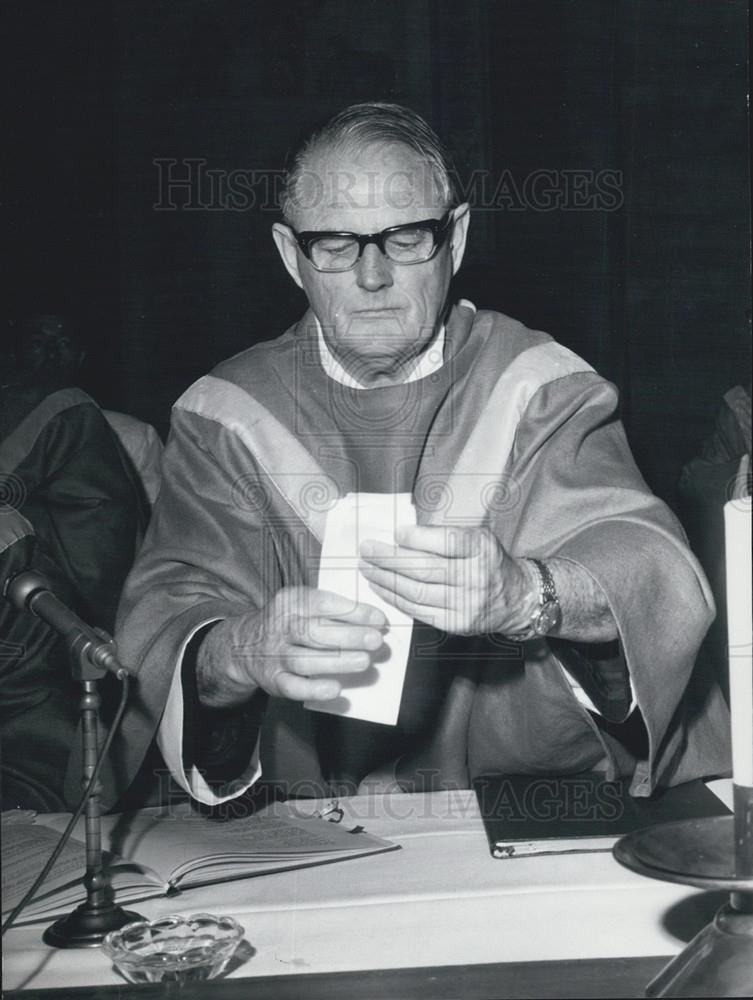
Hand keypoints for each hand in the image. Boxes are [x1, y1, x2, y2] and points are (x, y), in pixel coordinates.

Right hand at [197, 586, 386, 707]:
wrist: (244, 645)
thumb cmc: (289, 623)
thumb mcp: (302, 605)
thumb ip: (332, 610)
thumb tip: (374, 622)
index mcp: (290, 602)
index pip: (322, 603)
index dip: (352, 611)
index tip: (378, 619)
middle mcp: (279, 627)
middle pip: (314, 632)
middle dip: (348, 636)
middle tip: (375, 640)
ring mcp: (275, 654)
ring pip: (304, 659)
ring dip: (336, 661)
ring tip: (364, 661)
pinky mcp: (273, 680)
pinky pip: (292, 686)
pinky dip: (314, 689)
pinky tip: (335, 689)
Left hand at [359, 525, 535, 635]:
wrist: (515, 598)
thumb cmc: (487, 561)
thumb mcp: (477, 537)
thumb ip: (444, 535)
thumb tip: (400, 536)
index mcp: (482, 549)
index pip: (447, 542)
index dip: (418, 538)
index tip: (396, 533)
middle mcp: (476, 577)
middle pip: (425, 569)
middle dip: (389, 559)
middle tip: (366, 550)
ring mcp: (466, 604)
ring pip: (417, 591)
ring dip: (385, 580)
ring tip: (366, 568)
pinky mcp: (456, 623)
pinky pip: (418, 610)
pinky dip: (395, 598)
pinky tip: (380, 587)